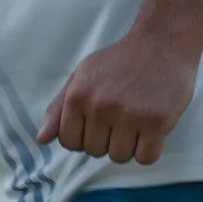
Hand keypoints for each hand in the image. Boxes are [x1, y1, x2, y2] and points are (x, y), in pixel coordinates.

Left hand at [37, 30, 199, 165]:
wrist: (161, 43)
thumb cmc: (119, 61)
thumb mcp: (82, 76)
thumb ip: (59, 107)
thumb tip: (41, 139)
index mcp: (78, 95)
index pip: (69, 142)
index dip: (83, 137)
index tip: (97, 123)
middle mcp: (100, 106)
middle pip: (95, 152)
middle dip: (106, 139)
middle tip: (121, 115)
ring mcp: (129, 114)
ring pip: (119, 157)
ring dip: (128, 145)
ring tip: (136, 120)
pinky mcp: (157, 121)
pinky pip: (146, 158)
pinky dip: (149, 149)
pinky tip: (151, 129)